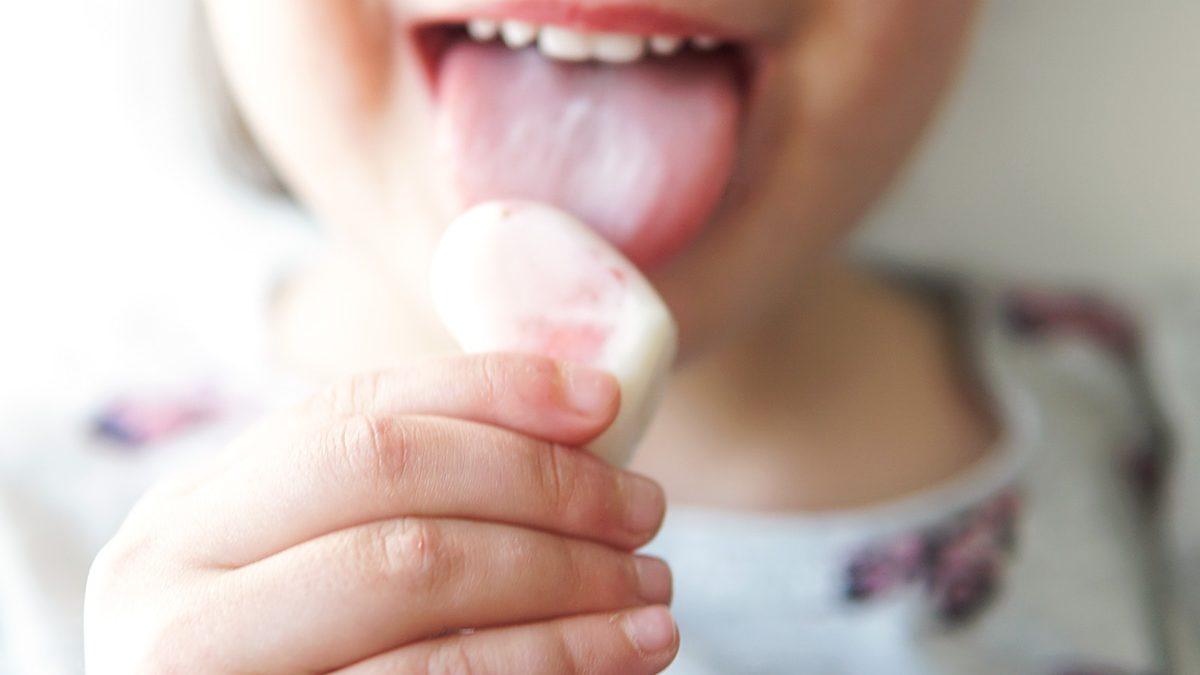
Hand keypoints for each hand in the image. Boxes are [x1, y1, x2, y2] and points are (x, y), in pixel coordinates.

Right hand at [85, 354, 675, 673]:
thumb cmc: (311, 662)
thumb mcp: (312, 569)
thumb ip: (398, 500)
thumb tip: (577, 410)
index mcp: (190, 518)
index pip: (352, 411)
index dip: (487, 389)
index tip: (601, 400)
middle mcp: (172, 586)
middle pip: (387, 477)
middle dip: (540, 481)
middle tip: (642, 510)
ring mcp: (212, 672)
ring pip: (416, 573)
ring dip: (568, 573)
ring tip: (653, 590)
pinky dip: (553, 656)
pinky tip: (623, 649)